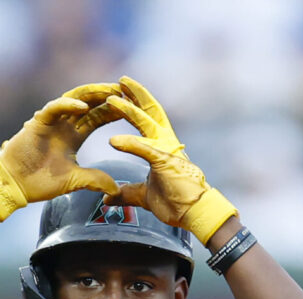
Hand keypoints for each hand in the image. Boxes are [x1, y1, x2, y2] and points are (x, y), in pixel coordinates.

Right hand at [0, 83, 123, 220]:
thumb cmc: (40, 182)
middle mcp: (65, 124)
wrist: (14, 186)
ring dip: (93, 94)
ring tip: (111, 91)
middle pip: (91, 104)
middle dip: (109, 97)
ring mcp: (52, 120)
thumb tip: (115, 188)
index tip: (134, 108)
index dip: (115, 112)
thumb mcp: (74, 181)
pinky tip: (84, 107)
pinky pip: (56, 108)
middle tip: (129, 91)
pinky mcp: (39, 121)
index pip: (99, 117)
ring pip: (76, 99)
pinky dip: (69, 106)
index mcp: (74, 135)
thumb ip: (94, 180)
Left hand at [105, 76, 236, 244]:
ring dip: (127, 110)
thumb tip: (107, 198)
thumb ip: (126, 193)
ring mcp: (166, 150)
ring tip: (111, 99)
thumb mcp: (144, 196)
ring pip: (145, 123)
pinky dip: (129, 144)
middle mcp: (166, 142)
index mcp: (162, 146)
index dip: (135, 105)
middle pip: (149, 110)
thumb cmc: (176, 203)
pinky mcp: (165, 161)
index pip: (148, 119)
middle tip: (120, 80)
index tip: (121, 94)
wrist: (195, 214)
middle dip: (134, 94)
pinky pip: (144, 149)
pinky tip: (113, 140)